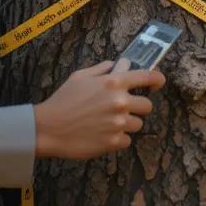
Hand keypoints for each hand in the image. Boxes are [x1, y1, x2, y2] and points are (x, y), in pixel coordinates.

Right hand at [33, 58, 165, 158]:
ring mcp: (118, 123)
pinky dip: (118, 139)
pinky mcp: (114, 142)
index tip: (158, 84)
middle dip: (138, 107)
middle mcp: (120, 102)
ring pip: (138, 124)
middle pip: (147, 106)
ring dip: (127, 124)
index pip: (148, 77)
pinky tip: (102, 135)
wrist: (48, 128)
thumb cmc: (63, 100)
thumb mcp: (80, 76)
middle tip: (122, 109)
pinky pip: (127, 140)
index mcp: (114, 82)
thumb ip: (103, 69)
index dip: (158, 80)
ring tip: (107, 123)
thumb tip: (120, 64)